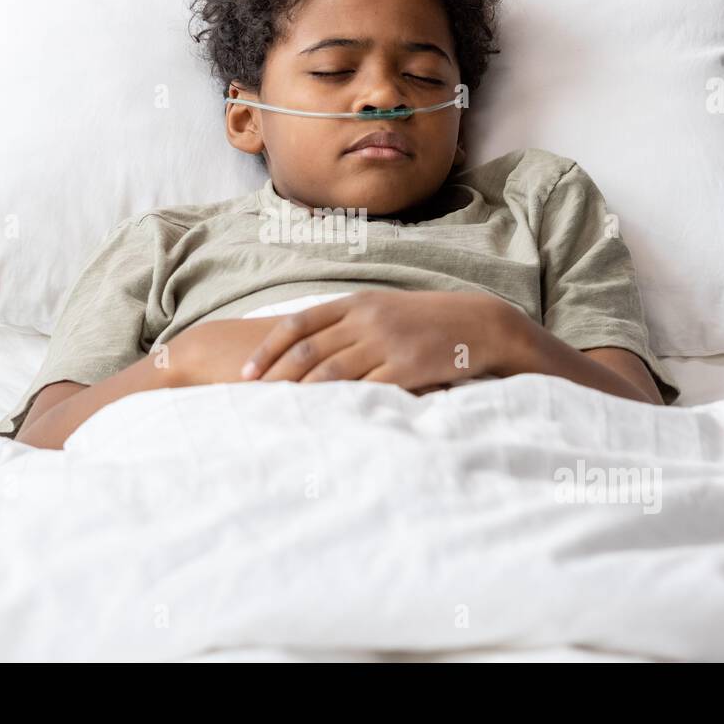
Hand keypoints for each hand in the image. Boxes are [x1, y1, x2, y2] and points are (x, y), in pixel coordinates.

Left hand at [238, 290, 523, 392]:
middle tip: (253, 401)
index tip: (246, 374)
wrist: (477, 323)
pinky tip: (325, 420)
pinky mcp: (406, 366)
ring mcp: (386, 342)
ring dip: (301, 395)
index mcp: (356, 302)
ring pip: (331, 372)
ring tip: (281, 415)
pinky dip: (340, 405)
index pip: (298, 325)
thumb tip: (305, 346)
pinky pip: (365, 388)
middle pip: (308, 351)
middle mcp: (366, 319)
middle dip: (275, 377)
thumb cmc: (425, 321)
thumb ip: (346, 323)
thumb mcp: (383, 309)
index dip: (267, 350)